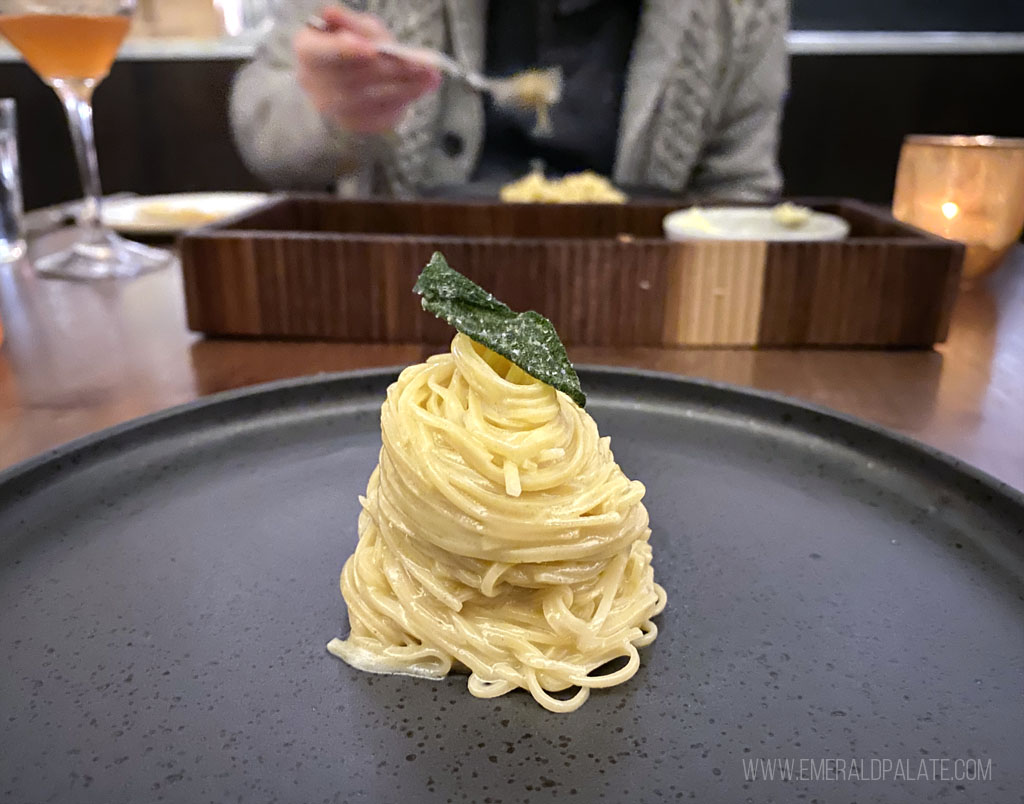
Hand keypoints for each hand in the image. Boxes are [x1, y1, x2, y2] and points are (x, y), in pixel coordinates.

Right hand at [294, 5, 440, 133]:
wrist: (344, 82)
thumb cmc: (349, 47)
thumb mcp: (351, 27)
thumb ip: (349, 22)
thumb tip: (331, 11)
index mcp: (308, 51)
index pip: (320, 52)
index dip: (344, 50)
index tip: (370, 49)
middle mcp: (314, 84)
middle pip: (353, 79)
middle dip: (391, 70)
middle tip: (422, 64)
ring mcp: (333, 109)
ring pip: (371, 99)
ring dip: (404, 87)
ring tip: (430, 76)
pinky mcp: (353, 125)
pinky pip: (380, 115)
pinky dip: (403, 101)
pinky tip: (421, 88)